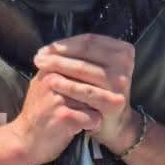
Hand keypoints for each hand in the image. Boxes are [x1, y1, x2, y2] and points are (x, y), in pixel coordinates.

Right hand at [8, 60, 101, 164]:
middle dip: (98, 94)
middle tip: (93, 106)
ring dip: (97, 110)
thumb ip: (58, 72)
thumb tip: (82, 59)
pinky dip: (94, 125)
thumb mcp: (41, 86)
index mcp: (50, 69)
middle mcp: (54, 80)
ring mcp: (59, 99)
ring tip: (87, 117)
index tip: (90, 93)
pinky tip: (85, 128)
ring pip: (95, 99)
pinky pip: (94, 117)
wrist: (23, 142)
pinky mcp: (66, 117)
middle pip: (92, 81)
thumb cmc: (37, 115)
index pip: (84, 66)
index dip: (93, 80)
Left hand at [31, 35, 136, 153]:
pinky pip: (86, 90)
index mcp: (123, 50)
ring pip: (84, 68)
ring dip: (59, 66)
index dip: (65, 43)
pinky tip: (51, 82)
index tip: (46, 48)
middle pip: (86, 52)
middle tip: (39, 56)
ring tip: (41, 67)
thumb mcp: (94, 69)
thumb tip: (51, 47)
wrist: (113, 124)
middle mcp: (125, 63)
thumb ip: (80, 54)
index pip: (90, 40)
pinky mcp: (115, 101)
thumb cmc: (98, 92)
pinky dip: (67, 85)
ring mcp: (121, 82)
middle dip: (59, 53)